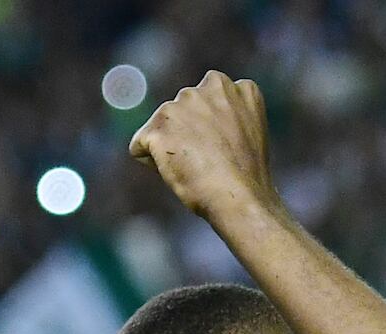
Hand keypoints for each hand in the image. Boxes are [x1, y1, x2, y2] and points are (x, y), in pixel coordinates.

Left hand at [130, 71, 277, 224]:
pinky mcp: (159, 125)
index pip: (203, 104)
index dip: (207, 132)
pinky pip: (139, 146)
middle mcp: (208, 86)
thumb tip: (195, 127)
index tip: (222, 150)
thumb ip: (223, 118)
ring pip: (160, 128)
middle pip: (179, 113)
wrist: (238, 195)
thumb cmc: (245, 177)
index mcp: (232, 87)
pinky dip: (151, 163)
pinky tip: (176, 172)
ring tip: (195, 167)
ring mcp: (182, 103)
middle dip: (184, 134)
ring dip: (169, 148)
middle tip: (208, 161)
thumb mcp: (244, 133)